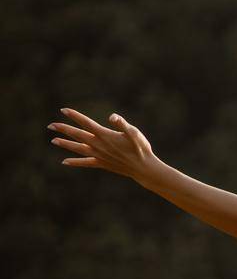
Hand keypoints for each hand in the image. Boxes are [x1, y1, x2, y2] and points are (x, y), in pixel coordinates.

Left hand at [48, 108, 163, 183]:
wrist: (143, 168)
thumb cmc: (141, 149)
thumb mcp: (134, 133)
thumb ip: (123, 124)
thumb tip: (112, 117)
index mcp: (105, 135)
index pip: (86, 123)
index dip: (75, 116)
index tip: (63, 110)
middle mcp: (98, 145)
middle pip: (77, 135)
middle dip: (63, 129)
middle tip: (51, 125)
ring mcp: (98, 155)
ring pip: (78, 148)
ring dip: (65, 144)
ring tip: (53, 140)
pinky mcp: (101, 163)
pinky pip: (85, 162)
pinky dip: (75, 162)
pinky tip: (65, 162)